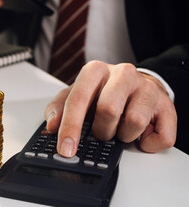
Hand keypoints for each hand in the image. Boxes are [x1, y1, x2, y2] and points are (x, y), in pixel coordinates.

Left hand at [44, 61, 176, 156]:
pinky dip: (147, 144)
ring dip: (124, 135)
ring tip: (121, 128)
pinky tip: (141, 135)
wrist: (138, 84)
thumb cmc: (103, 92)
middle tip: (101, 132)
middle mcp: (123, 74)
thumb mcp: (76, 95)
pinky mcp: (167, 105)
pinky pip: (160, 136)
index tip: (66, 148)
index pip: (79, 99)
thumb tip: (52, 126)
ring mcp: (147, 88)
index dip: (70, 127)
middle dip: (101, 130)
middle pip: (108, 110)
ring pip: (134, 122)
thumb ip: (58, 108)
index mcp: (95, 71)